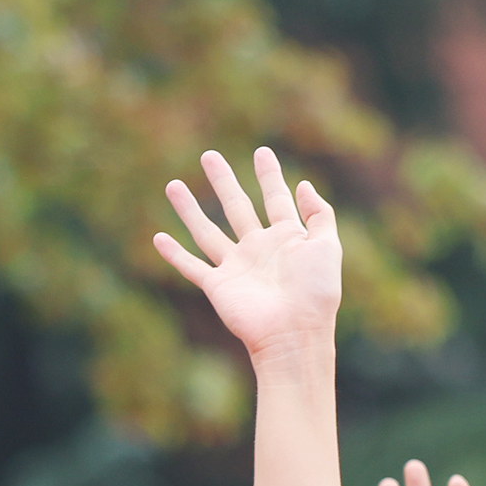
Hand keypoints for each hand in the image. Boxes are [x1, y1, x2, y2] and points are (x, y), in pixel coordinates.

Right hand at [153, 147, 340, 364]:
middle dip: (223, 181)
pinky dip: (174, 254)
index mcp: (287, 238)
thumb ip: (319, 214)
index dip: (269, 175)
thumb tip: (304, 185)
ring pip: (207, 231)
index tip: (261, 152)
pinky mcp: (218, 286)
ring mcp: (236, 267)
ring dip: (189, 209)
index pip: (276, 199)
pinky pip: (192, 266)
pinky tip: (158, 237)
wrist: (295, 333)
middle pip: (237, 207)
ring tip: (173, 184)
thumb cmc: (316, 293)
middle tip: (209, 156)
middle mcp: (258, 249)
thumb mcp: (327, 246)